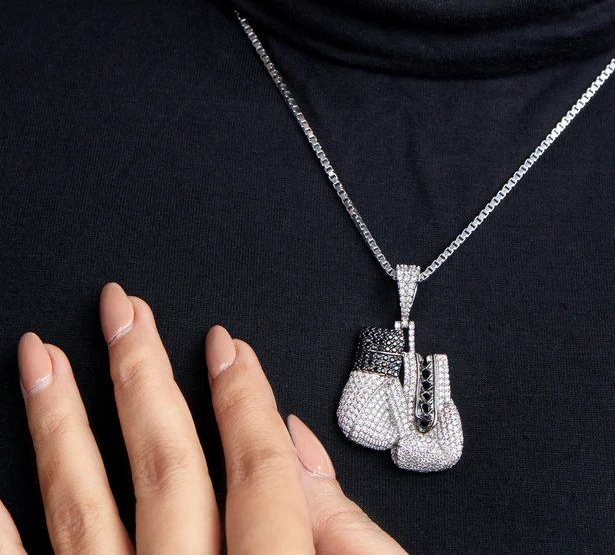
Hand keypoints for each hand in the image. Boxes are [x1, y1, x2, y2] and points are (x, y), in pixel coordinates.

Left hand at [0, 282, 407, 554]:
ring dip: (57, 426)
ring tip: (41, 357)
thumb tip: (299, 449)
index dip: (244, 396)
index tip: (226, 344)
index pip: (255, 469)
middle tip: (120, 310)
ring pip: (80, 511)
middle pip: (163, 466)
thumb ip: (345, 533)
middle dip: (140, 376)